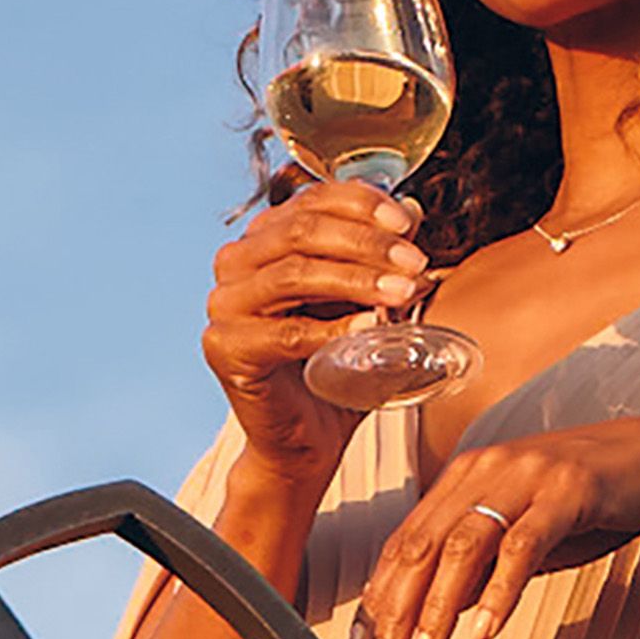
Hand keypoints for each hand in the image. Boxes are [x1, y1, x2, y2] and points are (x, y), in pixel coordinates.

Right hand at [200, 181, 432, 488]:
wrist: (308, 437)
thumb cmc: (336, 362)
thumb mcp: (366, 299)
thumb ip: (383, 256)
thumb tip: (416, 210)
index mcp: (263, 238)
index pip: (310, 201)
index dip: (361, 203)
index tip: (408, 224)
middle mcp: (234, 263)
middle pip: (301, 231)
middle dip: (366, 243)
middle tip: (414, 263)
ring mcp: (223, 305)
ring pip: (293, 274)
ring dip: (356, 279)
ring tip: (403, 292)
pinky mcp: (225, 348)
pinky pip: (286, 332)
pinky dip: (334, 328)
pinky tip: (372, 326)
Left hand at [358, 415, 639, 638]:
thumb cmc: (600, 498)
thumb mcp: (529, 533)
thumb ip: (483, 564)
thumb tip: (437, 611)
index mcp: (471, 475)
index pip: (408, 538)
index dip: (380, 594)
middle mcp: (491, 467)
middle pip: (424, 542)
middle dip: (398, 609)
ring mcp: (530, 474)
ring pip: (465, 544)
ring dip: (440, 607)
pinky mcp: (571, 487)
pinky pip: (524, 544)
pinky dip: (501, 591)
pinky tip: (486, 629)